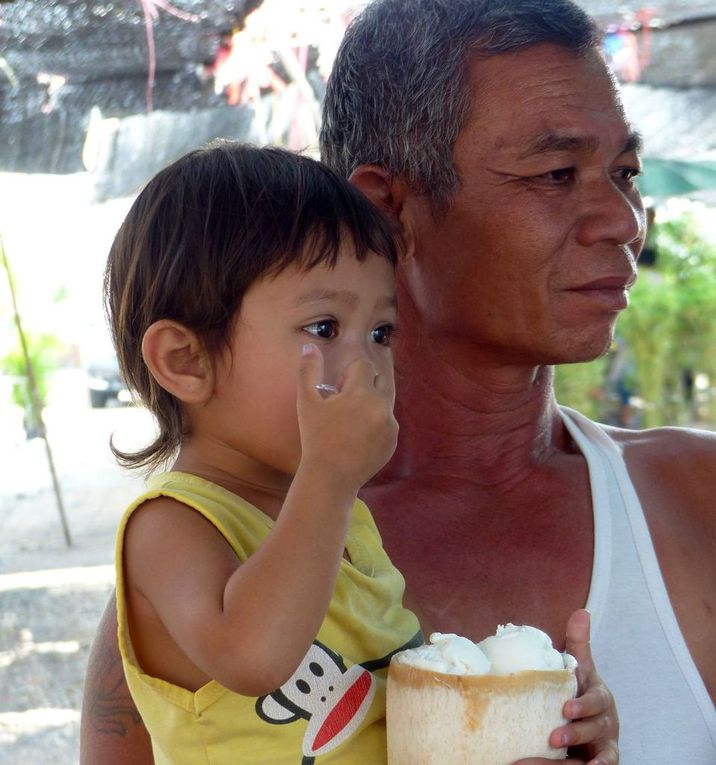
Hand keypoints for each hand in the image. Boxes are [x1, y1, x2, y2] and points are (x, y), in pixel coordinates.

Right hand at [296, 343, 397, 490]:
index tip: (338, 392)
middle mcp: (382, 406)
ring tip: (351, 422)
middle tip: (347, 402)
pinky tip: (358, 438)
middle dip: (367, 383)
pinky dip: (376, 423)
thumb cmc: (316, 437)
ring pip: (385, 400)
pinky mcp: (393, 440)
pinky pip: (387, 421)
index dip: (348, 375)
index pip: (363, 365)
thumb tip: (310, 346)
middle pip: (382, 378)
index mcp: (362, 393)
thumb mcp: (307, 402)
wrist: (331, 477)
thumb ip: (308, 370)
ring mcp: (390, 424)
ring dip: (371, 403)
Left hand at [513, 610, 618, 764]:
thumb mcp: (582, 670)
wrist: (594, 725)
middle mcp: (606, 724)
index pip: (597, 701)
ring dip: (571, 760)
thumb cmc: (583, 692)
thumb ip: (579, 644)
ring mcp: (603, 746)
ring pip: (595, 755)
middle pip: (595, 729)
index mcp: (600, 698)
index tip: (566, 709)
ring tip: (546, 756)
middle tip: (553, 737)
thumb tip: (582, 611)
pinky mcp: (599, 762)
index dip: (584, 705)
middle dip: (575, 733)